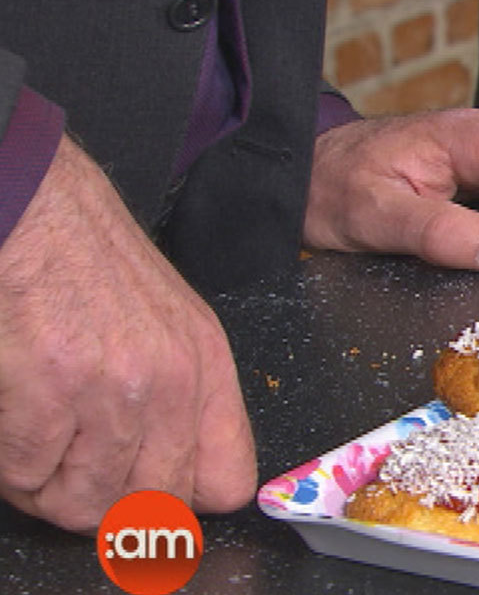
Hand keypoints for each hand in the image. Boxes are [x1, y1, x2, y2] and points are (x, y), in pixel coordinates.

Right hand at [0, 136, 256, 531]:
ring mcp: (113, 386)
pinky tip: (12, 419)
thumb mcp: (166, 321)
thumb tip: (176, 478)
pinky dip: (12, 465)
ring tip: (35, 443)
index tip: (147, 493)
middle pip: (153, 503)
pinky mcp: (49, 386)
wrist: (31, 205)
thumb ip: (181, 396)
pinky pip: (30, 474)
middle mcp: (170, 380)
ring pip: (88, 503)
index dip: (183, 501)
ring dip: (50, 487)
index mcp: (205, 365)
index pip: (228, 480)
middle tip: (71, 469)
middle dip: (104, 501)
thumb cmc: (85, 259)